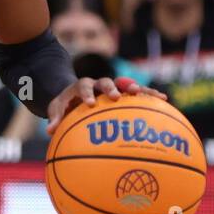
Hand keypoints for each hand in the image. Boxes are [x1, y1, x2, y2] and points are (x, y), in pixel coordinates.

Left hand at [46, 76, 167, 134]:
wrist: (74, 95)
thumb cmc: (65, 105)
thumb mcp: (57, 109)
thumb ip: (55, 118)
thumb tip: (49, 131)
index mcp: (81, 86)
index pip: (84, 86)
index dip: (87, 94)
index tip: (90, 104)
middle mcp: (98, 84)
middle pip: (106, 82)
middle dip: (112, 88)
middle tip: (116, 97)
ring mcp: (111, 87)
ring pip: (126, 85)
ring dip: (138, 89)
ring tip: (153, 95)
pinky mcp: (122, 92)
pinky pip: (136, 93)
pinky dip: (148, 95)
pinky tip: (164, 100)